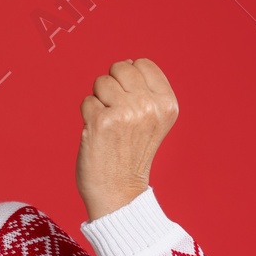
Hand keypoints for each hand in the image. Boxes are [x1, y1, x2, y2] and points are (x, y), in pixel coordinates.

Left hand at [75, 57, 177, 219]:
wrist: (120, 192)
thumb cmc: (132, 152)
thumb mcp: (154, 119)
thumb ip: (146, 90)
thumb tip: (127, 63)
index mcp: (168, 104)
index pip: (142, 64)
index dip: (129, 78)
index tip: (131, 102)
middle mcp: (150, 106)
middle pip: (120, 68)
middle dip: (112, 86)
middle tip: (118, 114)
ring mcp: (126, 113)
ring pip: (101, 82)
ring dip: (99, 101)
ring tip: (110, 125)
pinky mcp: (101, 122)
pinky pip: (87, 101)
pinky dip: (88, 116)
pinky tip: (99, 135)